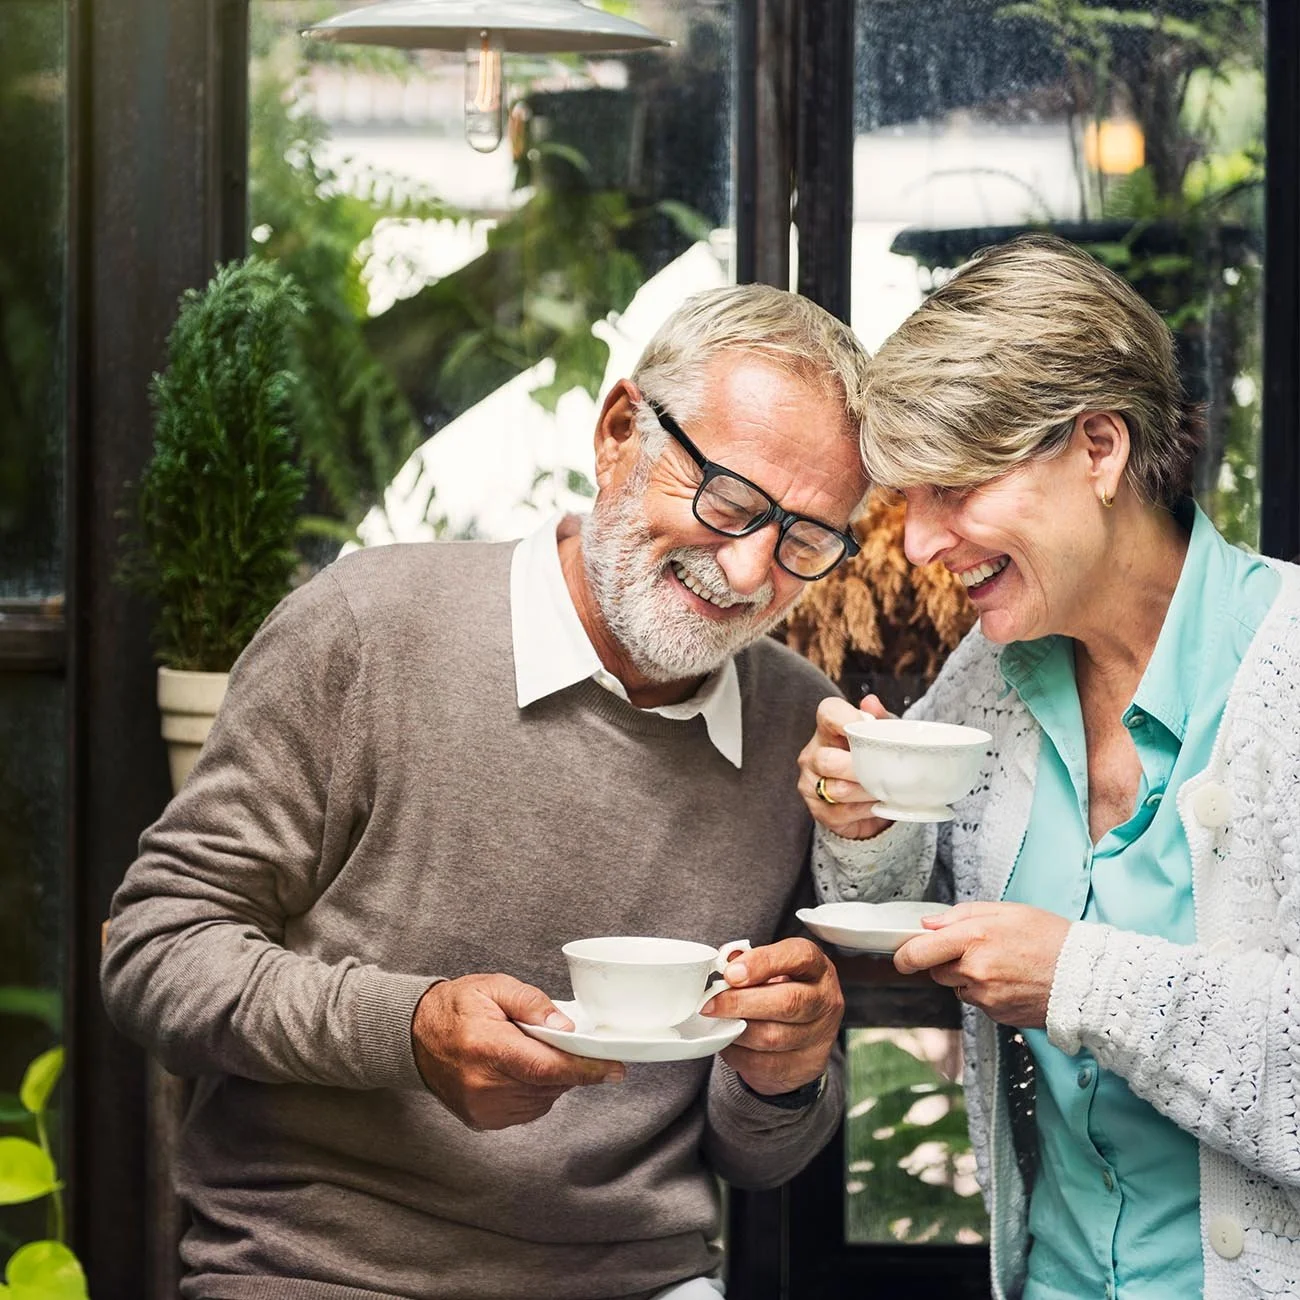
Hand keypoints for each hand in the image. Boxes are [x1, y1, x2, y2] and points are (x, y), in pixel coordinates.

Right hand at [412, 974, 623, 1129]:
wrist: (415, 1036)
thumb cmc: (456, 1007)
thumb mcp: (494, 987)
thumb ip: (532, 1003)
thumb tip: (566, 1027)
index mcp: (487, 1047)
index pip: (547, 1067)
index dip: (585, 1070)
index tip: (615, 1070)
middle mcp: (484, 1085)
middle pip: (550, 1083)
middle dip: (566, 1064)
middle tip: (558, 1040)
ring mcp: (483, 1108)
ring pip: (543, 1098)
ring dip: (551, 1077)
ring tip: (529, 1050)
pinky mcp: (483, 1121)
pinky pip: (528, 1108)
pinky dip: (535, 1090)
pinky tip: (520, 1069)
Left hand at [702, 939, 843, 1094]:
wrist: (802, 1033)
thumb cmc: (781, 990)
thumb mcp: (771, 968)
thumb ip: (750, 962)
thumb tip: (724, 961)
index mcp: (817, 967)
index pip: (799, 957)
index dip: (762, 963)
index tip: (730, 973)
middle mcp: (826, 1000)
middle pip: (788, 1002)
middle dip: (741, 1002)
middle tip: (710, 1003)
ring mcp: (820, 1036)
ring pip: (773, 1037)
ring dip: (737, 1030)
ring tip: (717, 1021)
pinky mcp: (807, 1066)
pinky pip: (766, 1063)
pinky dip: (739, 1053)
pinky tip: (729, 1040)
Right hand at [797, 694, 894, 839]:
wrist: (868, 796)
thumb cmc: (872, 758)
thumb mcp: (881, 736)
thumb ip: (879, 719)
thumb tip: (871, 703)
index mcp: (827, 729)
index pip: (827, 714)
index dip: (847, 718)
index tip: (868, 725)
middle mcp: (812, 754)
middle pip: (828, 760)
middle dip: (860, 768)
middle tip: (884, 771)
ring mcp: (811, 783)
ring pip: (839, 790)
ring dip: (867, 792)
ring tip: (886, 790)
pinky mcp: (818, 809)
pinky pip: (842, 812)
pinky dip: (865, 810)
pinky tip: (876, 804)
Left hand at [892, 902, 1071, 1028]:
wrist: (1086, 978)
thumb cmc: (1050, 938)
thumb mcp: (1005, 911)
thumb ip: (961, 916)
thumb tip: (928, 925)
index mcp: (974, 939)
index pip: (918, 952)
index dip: (905, 954)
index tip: (901, 954)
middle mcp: (975, 971)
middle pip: (936, 970)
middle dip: (947, 960)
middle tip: (977, 949)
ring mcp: (985, 997)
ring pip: (958, 986)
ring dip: (968, 977)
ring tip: (1002, 964)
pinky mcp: (996, 1015)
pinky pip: (978, 1002)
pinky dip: (986, 992)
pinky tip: (1010, 980)